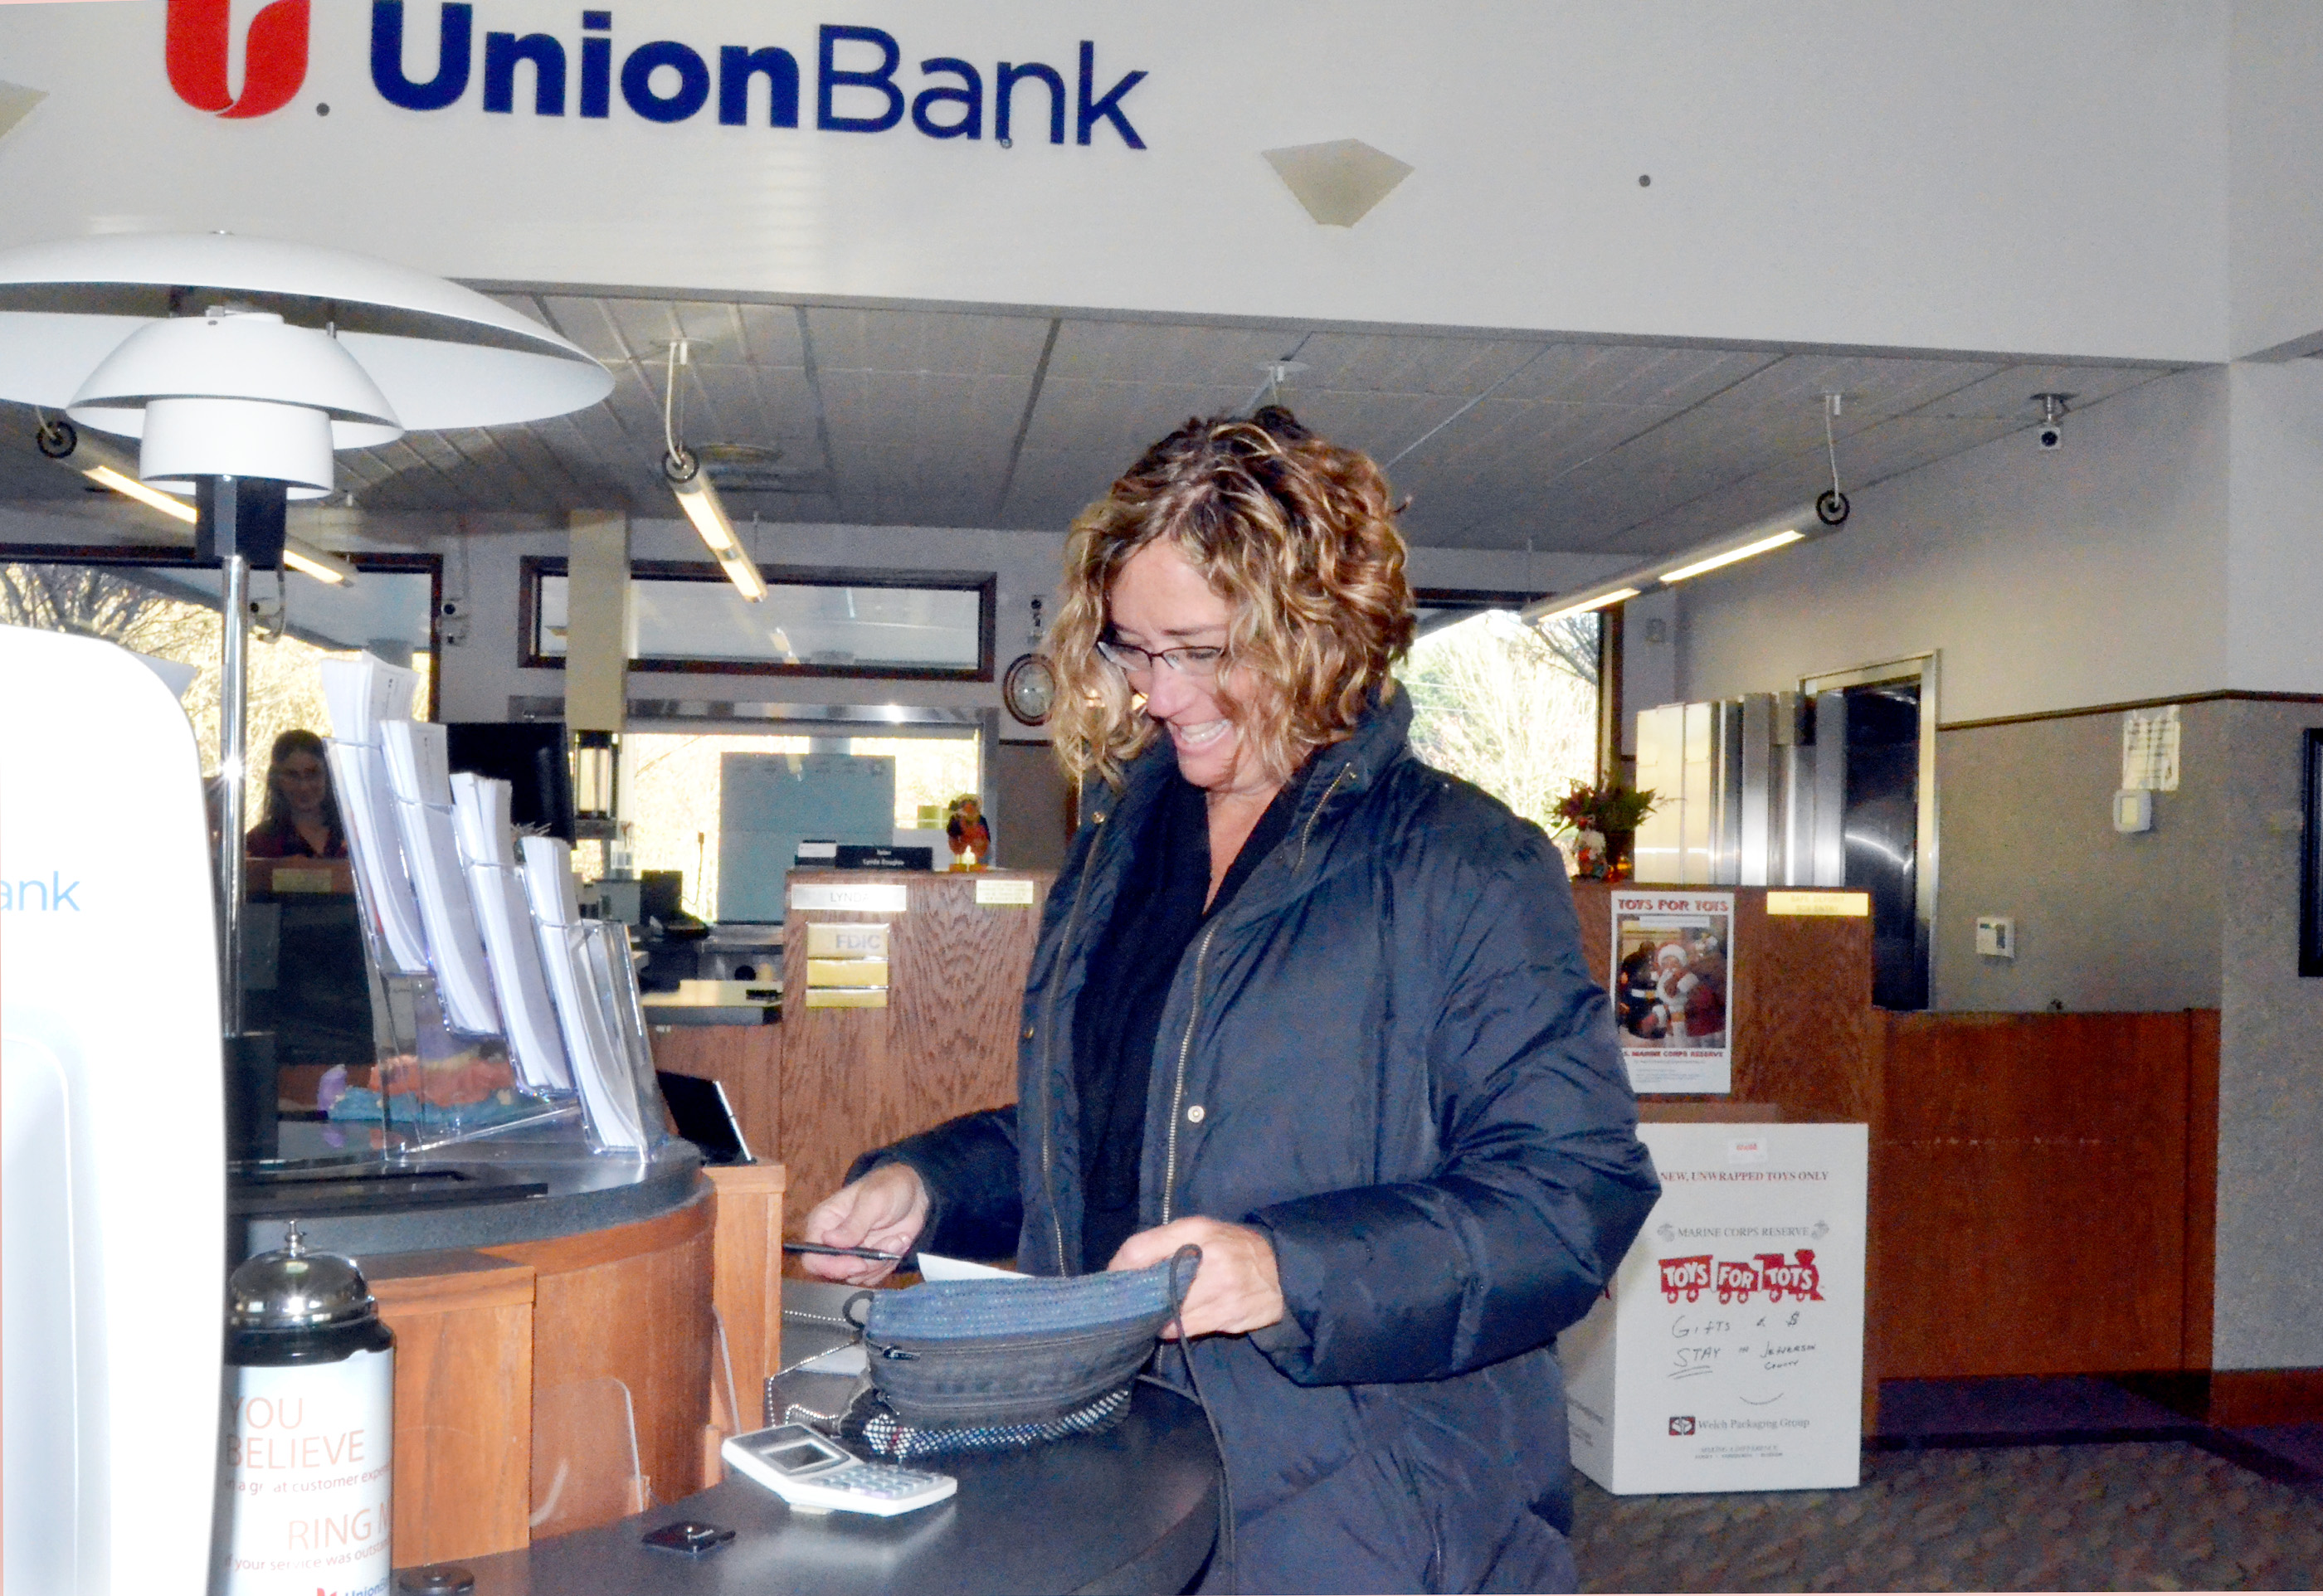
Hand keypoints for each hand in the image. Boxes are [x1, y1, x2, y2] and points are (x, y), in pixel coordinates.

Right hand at [798, 1163, 928, 1283]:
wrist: (914, 1192)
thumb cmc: (888, 1187)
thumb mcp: (873, 1200)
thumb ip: (854, 1224)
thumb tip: (829, 1241)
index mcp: (824, 1222)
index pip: (812, 1256)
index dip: (831, 1266)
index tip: (859, 1264)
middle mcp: (833, 1242)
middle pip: (835, 1272)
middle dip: (865, 1264)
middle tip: (887, 1247)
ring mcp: (851, 1253)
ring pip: (858, 1277)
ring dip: (881, 1262)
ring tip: (896, 1238)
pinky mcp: (868, 1260)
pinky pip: (874, 1276)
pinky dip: (889, 1262)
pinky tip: (898, 1242)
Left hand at [1108, 1217, 1283, 1338]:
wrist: (1283, 1269)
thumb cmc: (1229, 1247)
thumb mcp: (1198, 1231)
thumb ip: (1160, 1243)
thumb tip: (1120, 1271)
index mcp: (1195, 1230)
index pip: (1138, 1249)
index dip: (1119, 1269)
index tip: (1113, 1282)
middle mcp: (1209, 1257)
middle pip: (1152, 1288)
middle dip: (1140, 1300)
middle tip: (1135, 1304)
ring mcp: (1222, 1289)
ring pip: (1169, 1314)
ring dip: (1158, 1318)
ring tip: (1157, 1315)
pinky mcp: (1230, 1315)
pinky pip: (1190, 1329)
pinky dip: (1178, 1329)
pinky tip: (1178, 1323)